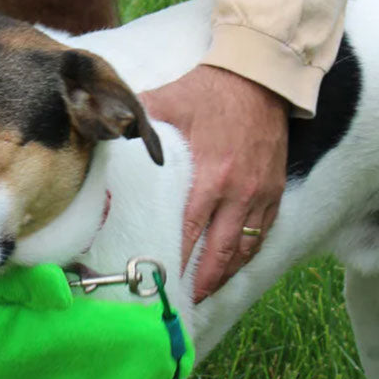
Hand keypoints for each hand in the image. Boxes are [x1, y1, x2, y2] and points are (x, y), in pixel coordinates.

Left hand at [140, 66, 287, 302]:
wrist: (261, 79)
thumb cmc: (209, 91)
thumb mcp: (168, 101)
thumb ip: (138, 124)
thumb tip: (103, 131)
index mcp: (210, 176)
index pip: (189, 231)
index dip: (175, 260)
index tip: (158, 281)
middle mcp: (238, 193)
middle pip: (219, 252)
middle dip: (201, 281)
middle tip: (182, 300)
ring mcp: (260, 195)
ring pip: (244, 249)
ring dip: (225, 274)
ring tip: (205, 291)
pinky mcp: (275, 191)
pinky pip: (263, 233)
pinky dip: (248, 254)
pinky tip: (233, 264)